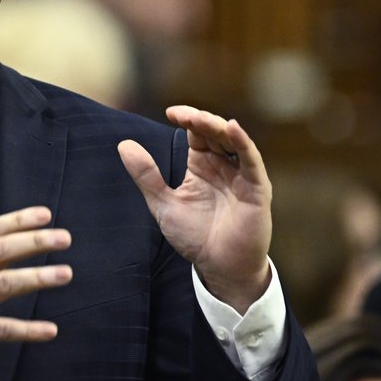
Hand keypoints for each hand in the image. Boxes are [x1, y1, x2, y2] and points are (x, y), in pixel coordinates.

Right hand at [0, 206, 70, 380]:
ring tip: (65, 274)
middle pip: (0, 251)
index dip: (18, 220)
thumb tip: (20, 243)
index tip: (45, 215)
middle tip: (64, 238)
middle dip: (34, 242)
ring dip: (38, 277)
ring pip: (5, 284)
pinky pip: (4, 329)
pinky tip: (50, 330)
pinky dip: (29, 330)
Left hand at [118, 106, 271, 312]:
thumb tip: (123, 145)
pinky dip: (243, 142)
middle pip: (214, 132)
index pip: (196, 132)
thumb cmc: (195, 236)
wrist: (219, 267)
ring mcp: (242, 175)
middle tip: (181, 114)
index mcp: (201, 165)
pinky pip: (251, 160)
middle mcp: (223, 164)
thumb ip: (146, 176)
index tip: (170, 112)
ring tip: (200, 118)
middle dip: (199, 120)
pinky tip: (233, 128)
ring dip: (218, 127)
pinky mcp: (257, 188)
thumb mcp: (163, 204)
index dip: (186, 118)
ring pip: (233, 140)